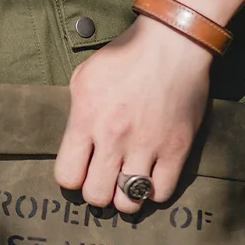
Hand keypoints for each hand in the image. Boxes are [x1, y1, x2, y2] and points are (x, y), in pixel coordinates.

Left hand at [54, 17, 211, 213]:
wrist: (173, 41)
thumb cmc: (125, 56)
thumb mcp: (84, 77)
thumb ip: (75, 113)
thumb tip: (74, 143)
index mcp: (86, 120)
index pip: (67, 177)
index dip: (73, 178)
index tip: (82, 170)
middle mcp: (114, 138)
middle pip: (96, 195)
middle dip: (98, 192)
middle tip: (105, 179)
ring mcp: (146, 145)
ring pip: (128, 202)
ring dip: (125, 197)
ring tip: (127, 182)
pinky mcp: (176, 148)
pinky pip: (161, 193)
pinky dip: (154, 191)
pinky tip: (151, 176)